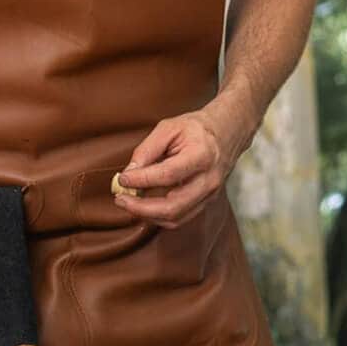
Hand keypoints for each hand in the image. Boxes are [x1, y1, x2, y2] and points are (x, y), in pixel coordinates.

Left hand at [112, 109, 243, 228]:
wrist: (227, 133)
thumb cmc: (195, 128)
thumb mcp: (168, 128)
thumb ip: (147, 150)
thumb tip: (128, 173)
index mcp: (201, 155)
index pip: (168, 175)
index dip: (142, 180)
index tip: (122, 179)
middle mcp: (209, 179)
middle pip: (173, 206)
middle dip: (141, 208)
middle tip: (119, 199)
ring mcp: (210, 194)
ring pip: (176, 217)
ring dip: (147, 215)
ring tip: (127, 203)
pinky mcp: (206, 202)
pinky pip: (181, 218)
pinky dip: (159, 216)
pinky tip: (143, 206)